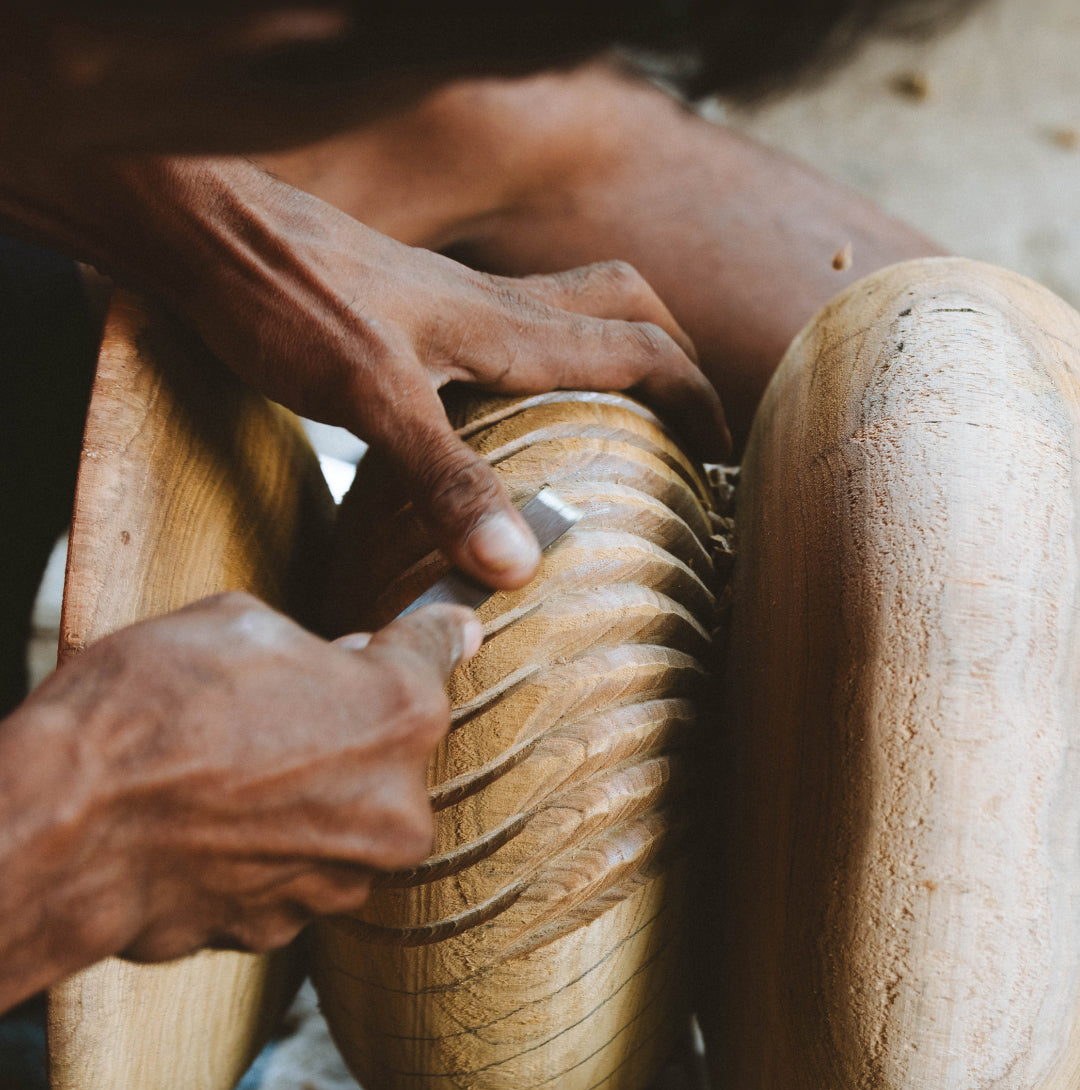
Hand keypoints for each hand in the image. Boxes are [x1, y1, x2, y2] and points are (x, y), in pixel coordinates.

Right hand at [0, 594, 479, 1010]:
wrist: (68, 828)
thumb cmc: (146, 710)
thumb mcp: (238, 623)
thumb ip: (322, 643)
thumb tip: (356, 655)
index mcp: (399, 713)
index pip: (440, 653)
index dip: (432, 636)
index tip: (444, 632)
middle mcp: (396, 808)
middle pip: (390, 751)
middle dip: (349, 728)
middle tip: (274, 709)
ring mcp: (345, 877)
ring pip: (343, 820)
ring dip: (306, 796)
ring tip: (225, 770)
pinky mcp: (289, 927)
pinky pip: (291, 871)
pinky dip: (262, 849)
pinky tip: (205, 824)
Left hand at [162, 161, 729, 585]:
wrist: (206, 230)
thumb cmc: (285, 299)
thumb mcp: (370, 398)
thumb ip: (447, 479)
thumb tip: (519, 565)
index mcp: (508, 327)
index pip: (640, 349)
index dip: (695, 400)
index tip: (723, 459)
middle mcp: (495, 306)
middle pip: (625, 306)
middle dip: (676, 361)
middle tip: (692, 428)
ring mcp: (454, 302)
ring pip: (571, 305)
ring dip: (617, 347)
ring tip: (626, 416)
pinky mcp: (412, 310)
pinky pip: (511, 322)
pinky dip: (544, 358)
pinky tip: (509, 411)